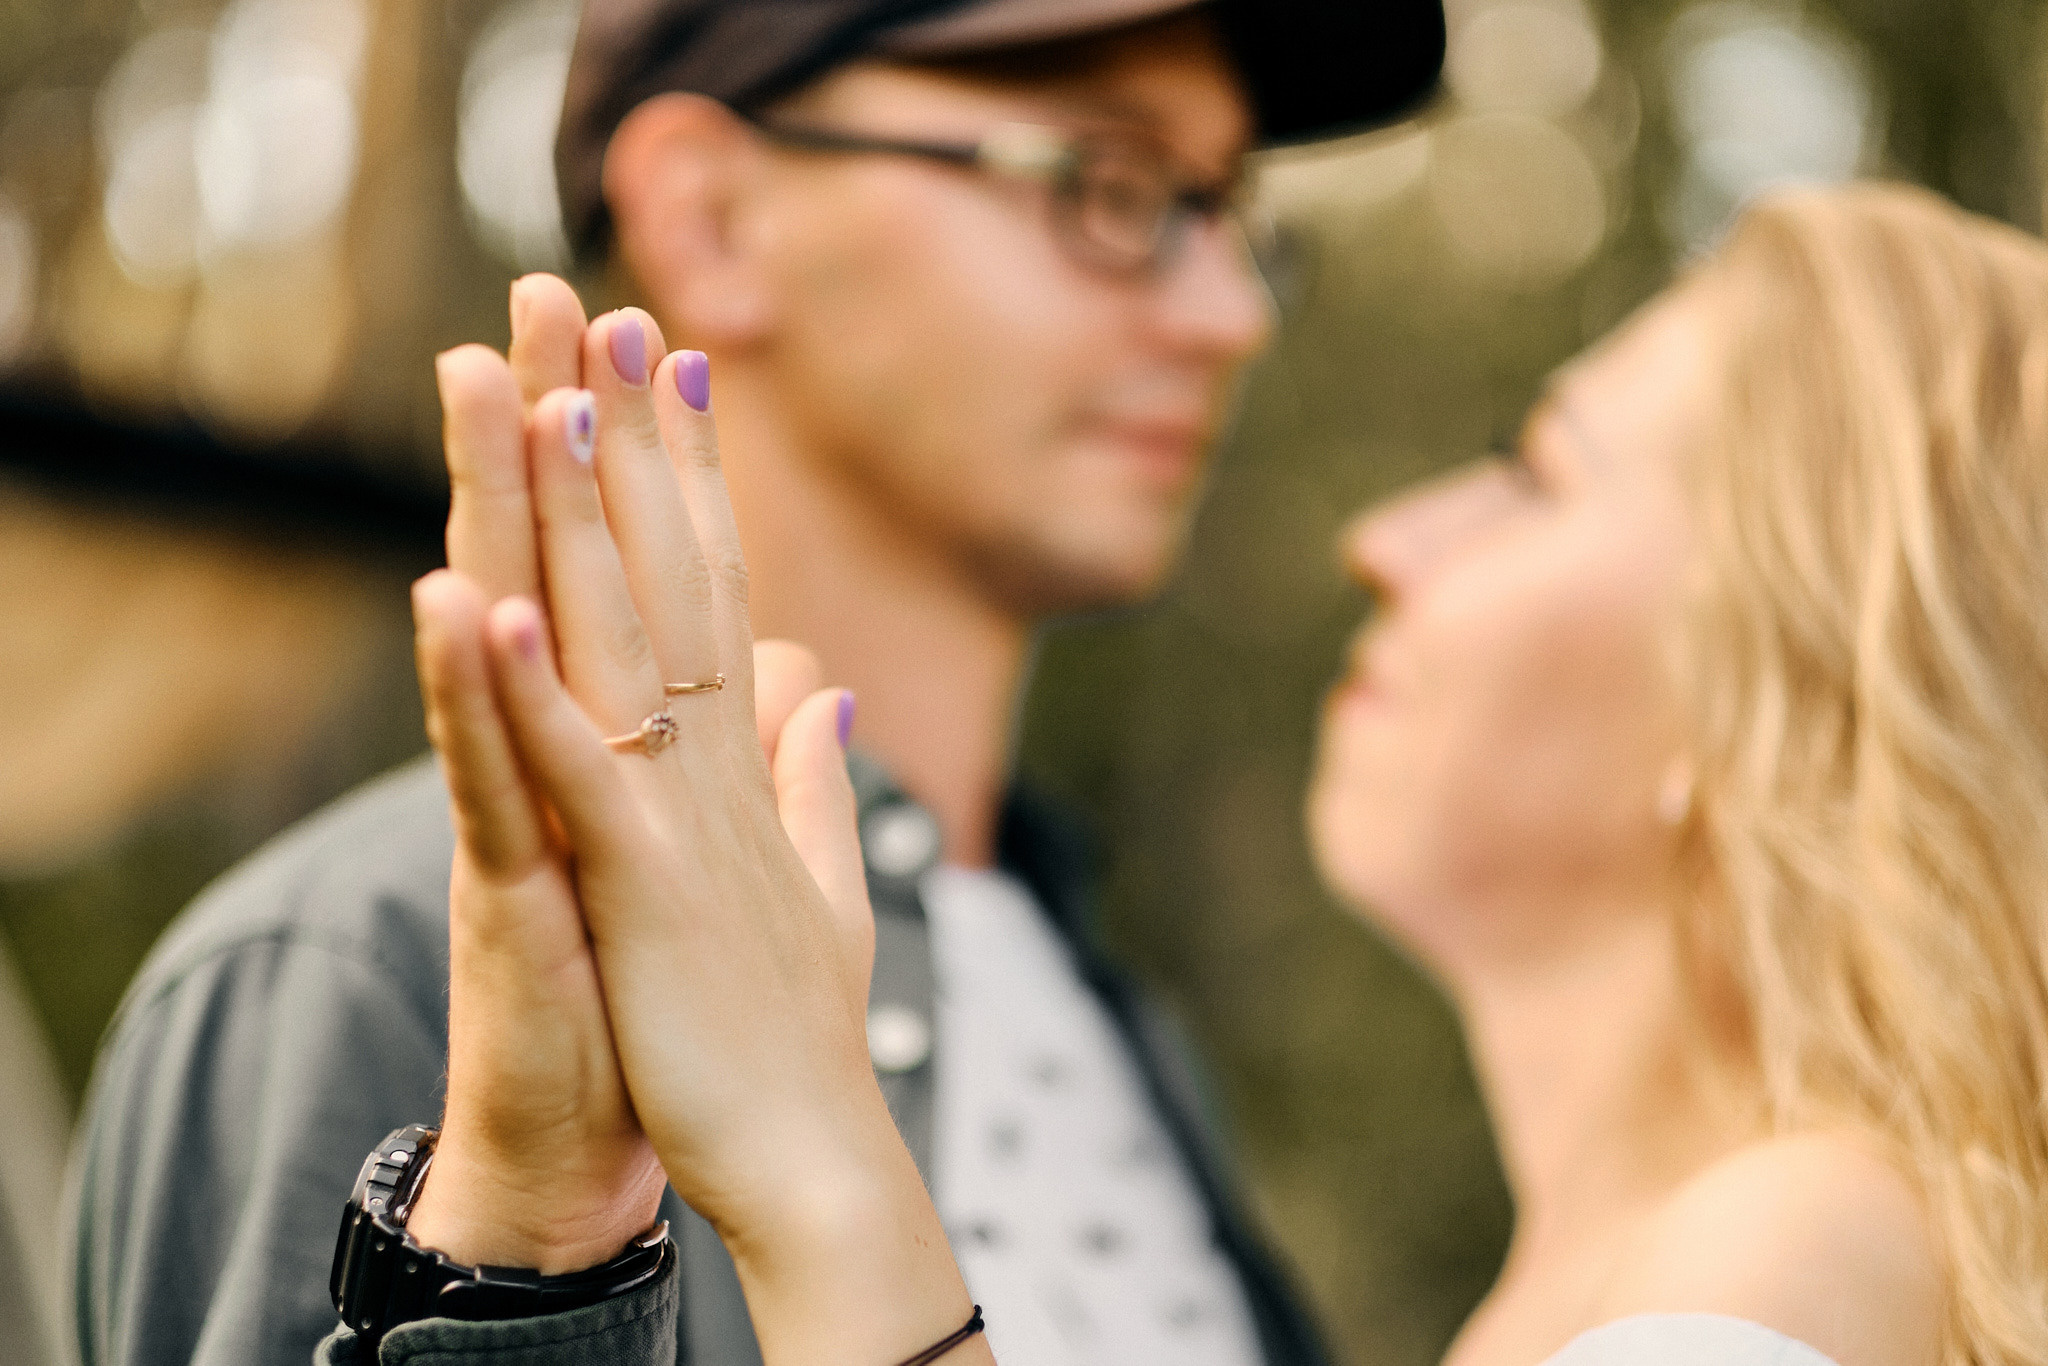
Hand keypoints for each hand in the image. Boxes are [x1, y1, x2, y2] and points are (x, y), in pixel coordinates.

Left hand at [413, 301, 986, 1362]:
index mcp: (742, 764)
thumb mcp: (816, 879)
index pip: (716, 586)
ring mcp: (683, 816)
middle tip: (610, 311)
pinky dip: (534, 686)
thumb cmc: (801, 1032)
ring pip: (627, 641)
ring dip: (586, 515)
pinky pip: (583, 770)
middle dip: (638, 442)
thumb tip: (819, 682)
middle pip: (674, 576)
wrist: (819, 1155)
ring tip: (551, 394)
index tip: (672, 368)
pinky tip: (492, 596)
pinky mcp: (642, 885)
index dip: (692, 474)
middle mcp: (718, 764)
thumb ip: (812, 775)